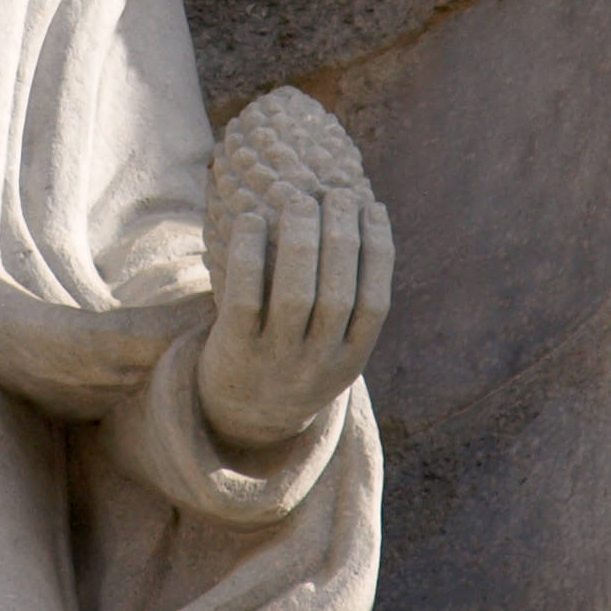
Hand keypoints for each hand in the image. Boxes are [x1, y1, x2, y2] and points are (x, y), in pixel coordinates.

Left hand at [196, 189, 392, 450]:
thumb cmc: (293, 359)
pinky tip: (251, 220)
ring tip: (299, 198)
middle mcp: (316, 363)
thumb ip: (348, 302)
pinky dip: (250, 255)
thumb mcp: (331, 347)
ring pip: (294, 296)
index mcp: (350, 360)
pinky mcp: (233, 351)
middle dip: (340, 237)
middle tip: (334, 192)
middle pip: (336, 294)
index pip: (374, 302)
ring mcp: (274, 359)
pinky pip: (244, 299)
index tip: (372, 205)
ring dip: (300, 241)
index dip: (377, 250)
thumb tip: (359, 218)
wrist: (242, 418)